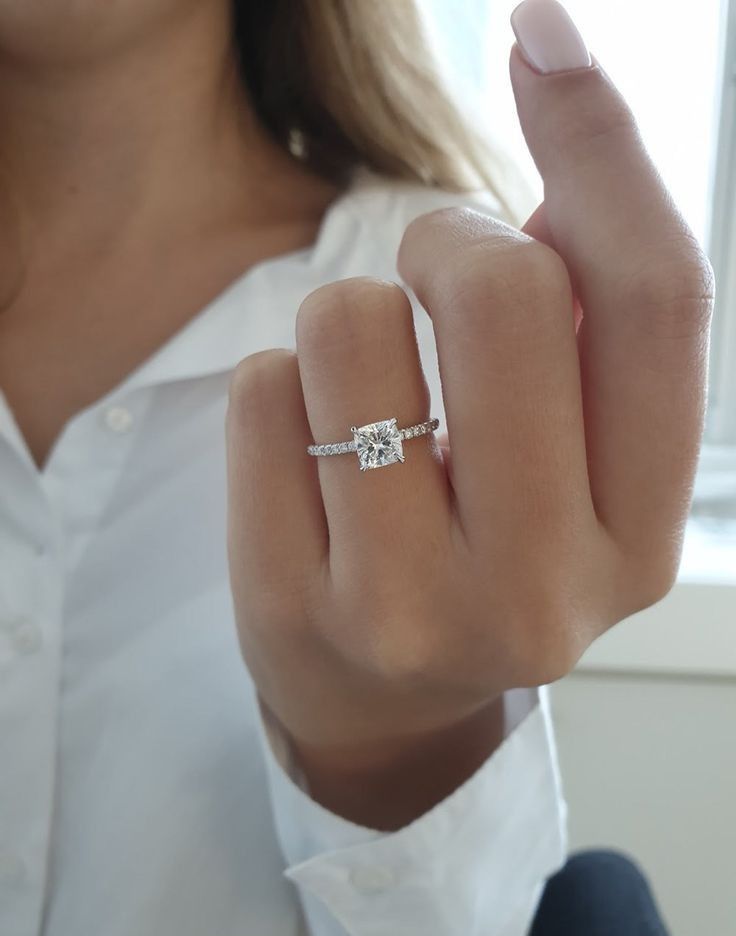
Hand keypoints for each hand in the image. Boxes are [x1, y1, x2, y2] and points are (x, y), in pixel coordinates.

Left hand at [226, 44, 713, 791]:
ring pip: (351, 323)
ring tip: (365, 394)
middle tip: (432, 275)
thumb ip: (585, 323)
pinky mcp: (296, 607)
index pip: (656, 305)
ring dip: (348, 315)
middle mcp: (545, 585)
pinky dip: (276, 389)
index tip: (544, 36)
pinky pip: (258, 393)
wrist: (382, 696)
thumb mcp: (569, 462)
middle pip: (503, 294)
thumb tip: (559, 114)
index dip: (605, 148)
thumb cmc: (481, 548)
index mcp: (639, 532)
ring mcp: (414, 610)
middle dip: (446, 236)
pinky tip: (306, 458)